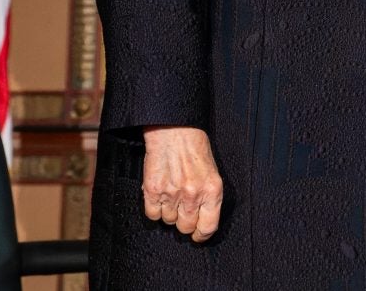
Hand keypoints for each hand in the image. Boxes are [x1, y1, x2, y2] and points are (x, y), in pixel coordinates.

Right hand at [141, 125, 222, 241]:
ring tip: (171, 194)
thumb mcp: (211, 172)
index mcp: (212, 190)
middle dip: (183, 222)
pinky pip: (152, 214)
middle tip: (182, 209)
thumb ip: (208, 196)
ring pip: (168, 221)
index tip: (197, 234)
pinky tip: (159, 195)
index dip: (201, 235)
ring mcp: (173, 194)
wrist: (174, 131)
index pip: (208, 227)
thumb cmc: (194, 148)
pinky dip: (154, 209)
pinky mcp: (153, 191)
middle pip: (186, 227)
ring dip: (168, 212)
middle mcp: (193, 194)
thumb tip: (201, 219)